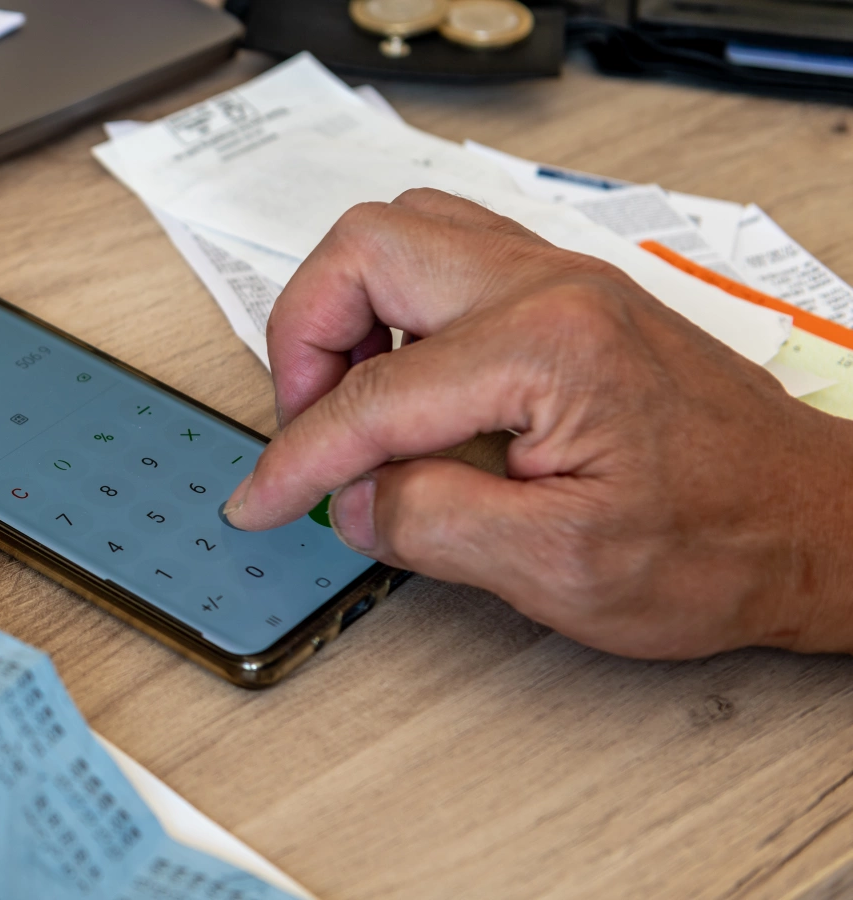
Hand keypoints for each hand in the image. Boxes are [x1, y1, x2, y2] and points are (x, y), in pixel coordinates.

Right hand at [222, 189, 852, 658]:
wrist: (813, 525)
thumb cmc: (719, 546)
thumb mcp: (560, 569)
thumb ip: (431, 524)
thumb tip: (353, 499)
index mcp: (546, 348)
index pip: (374, 395)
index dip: (298, 459)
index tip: (261, 501)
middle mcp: (550, 287)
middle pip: (365, 250)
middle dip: (304, 336)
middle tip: (305, 427)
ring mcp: (559, 279)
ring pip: (400, 233)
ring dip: (346, 309)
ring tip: (346, 403)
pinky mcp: (563, 294)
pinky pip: (443, 255)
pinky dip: (391, 308)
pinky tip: (400, 384)